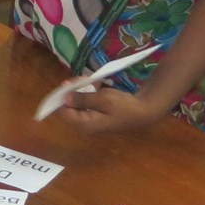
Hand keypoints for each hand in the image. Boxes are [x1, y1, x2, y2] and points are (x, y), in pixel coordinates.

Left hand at [53, 84, 168, 136]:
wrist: (143, 111)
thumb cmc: (123, 106)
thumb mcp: (102, 100)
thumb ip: (82, 99)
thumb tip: (65, 98)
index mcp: (84, 125)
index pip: (63, 112)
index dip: (62, 96)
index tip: (68, 82)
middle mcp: (84, 125)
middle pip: (69, 107)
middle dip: (72, 91)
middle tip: (81, 78)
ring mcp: (90, 121)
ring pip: (77, 103)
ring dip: (80, 90)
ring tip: (89, 79)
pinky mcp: (96, 115)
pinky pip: (86, 103)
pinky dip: (88, 93)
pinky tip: (95, 84)